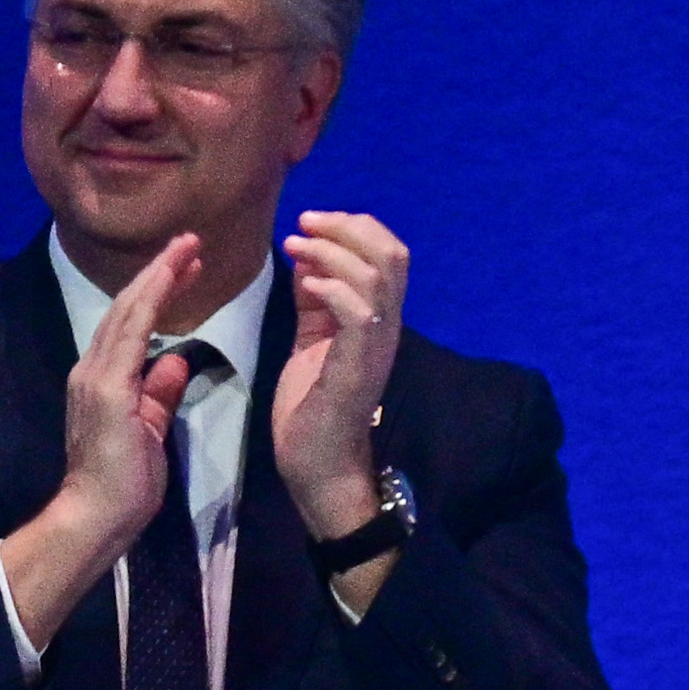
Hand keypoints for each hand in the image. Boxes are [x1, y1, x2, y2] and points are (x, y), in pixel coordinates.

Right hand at [0, 235, 205, 649]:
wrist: (95, 517)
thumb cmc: (123, 485)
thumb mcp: (149, 430)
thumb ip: (158, 394)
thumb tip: (175, 361)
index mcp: (102, 381)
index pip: (131, 325)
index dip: (157, 291)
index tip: (184, 266)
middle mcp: (91, 370)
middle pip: (127, 308)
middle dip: (159, 271)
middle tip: (190, 241)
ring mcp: (95, 377)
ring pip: (128, 311)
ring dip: (158, 275)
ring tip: (186, 247)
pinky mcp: (107, 389)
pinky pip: (131, 333)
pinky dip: (151, 300)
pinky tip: (169, 277)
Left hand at [270, 210, 407, 540]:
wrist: (318, 466)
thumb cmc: (313, 407)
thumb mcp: (311, 341)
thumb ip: (314, 301)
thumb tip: (306, 257)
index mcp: (377, 318)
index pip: (386, 252)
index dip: (353, 226)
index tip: (310, 223)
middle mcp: (385, 327)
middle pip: (391, 253)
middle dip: (348, 227)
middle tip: (306, 223)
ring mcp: (375, 347)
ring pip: (377, 276)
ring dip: (334, 252)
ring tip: (296, 247)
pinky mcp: (357, 367)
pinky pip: (360, 314)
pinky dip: (334, 290)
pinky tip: (306, 285)